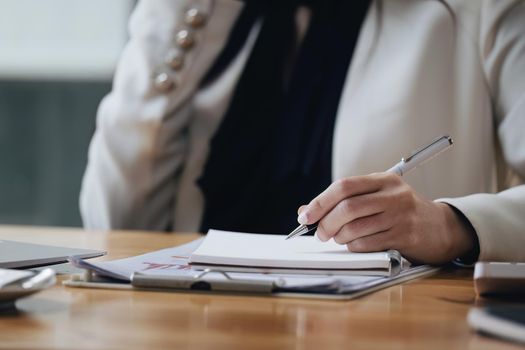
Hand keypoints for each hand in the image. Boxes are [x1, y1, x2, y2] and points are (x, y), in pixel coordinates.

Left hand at [297, 173, 477, 264]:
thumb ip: (343, 201)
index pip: (344, 186)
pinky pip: (367, 244)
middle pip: (348, 208)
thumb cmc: (401, 212)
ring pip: (355, 228)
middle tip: (320, 233)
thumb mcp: (376, 198)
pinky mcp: (405, 237)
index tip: (305, 216)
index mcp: (383, 180)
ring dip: (339, 237)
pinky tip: (355, 245)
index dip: (320, 202)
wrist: (441, 227)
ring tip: (339, 238)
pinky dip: (354, 247)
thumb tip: (305, 211)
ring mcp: (401, 216)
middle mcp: (393, 195)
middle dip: (326, 223)